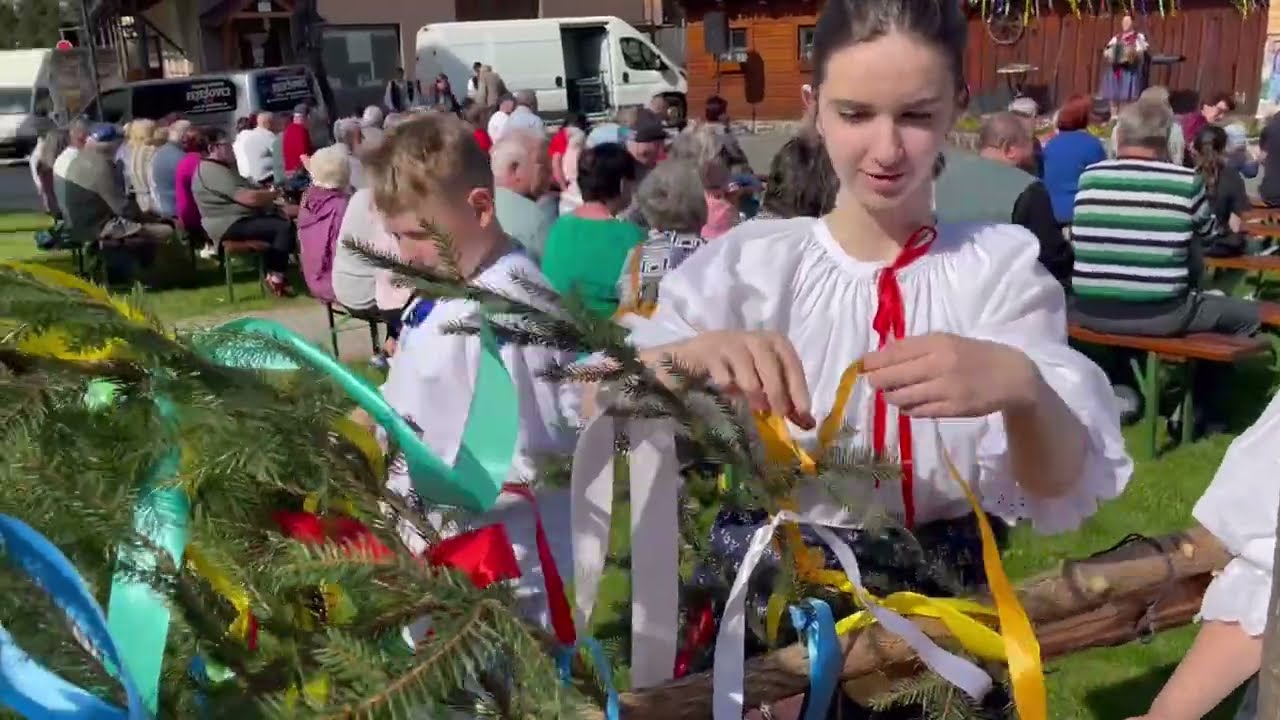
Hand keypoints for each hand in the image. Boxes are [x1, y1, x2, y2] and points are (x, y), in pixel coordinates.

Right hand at [640, 331, 815, 428]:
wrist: (687, 362)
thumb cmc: (732, 372)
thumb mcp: (761, 384)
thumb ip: (783, 400)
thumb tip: (808, 424)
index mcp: (771, 341)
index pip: (791, 362)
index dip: (799, 388)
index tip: (803, 413)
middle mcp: (752, 337)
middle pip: (770, 362)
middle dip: (777, 391)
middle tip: (778, 414)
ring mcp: (728, 342)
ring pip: (747, 368)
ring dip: (753, 391)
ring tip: (755, 407)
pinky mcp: (706, 352)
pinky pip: (723, 374)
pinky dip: (728, 388)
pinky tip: (728, 396)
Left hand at [862, 333, 1039, 417]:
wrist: (1011, 375)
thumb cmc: (974, 355)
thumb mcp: (947, 341)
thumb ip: (916, 347)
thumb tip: (881, 354)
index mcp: (937, 343)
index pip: (894, 352)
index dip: (873, 361)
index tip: (862, 365)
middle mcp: (939, 364)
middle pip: (892, 376)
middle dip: (877, 381)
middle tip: (873, 382)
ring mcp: (946, 388)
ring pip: (901, 397)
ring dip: (891, 397)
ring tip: (891, 394)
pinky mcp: (952, 409)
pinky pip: (918, 412)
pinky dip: (908, 409)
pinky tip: (910, 404)